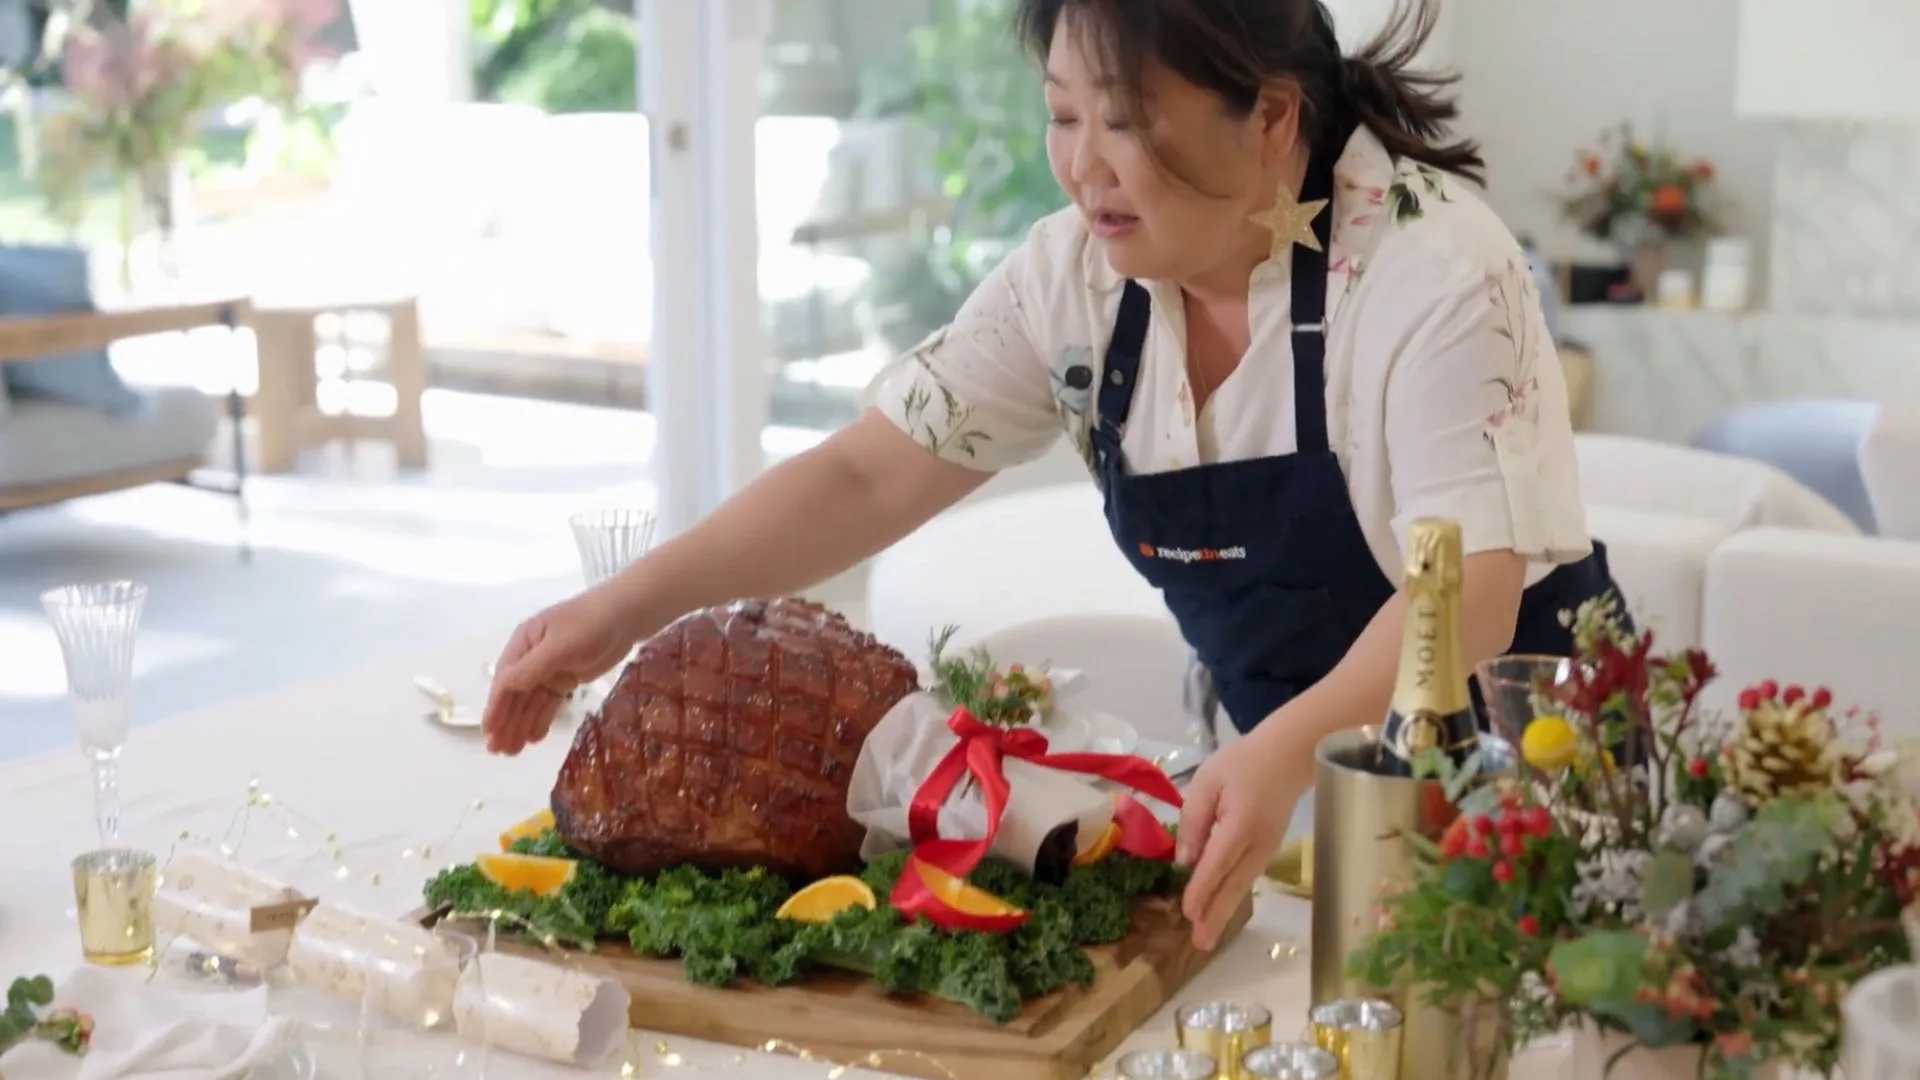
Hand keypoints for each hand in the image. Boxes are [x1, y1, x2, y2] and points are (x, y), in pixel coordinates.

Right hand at [482, 584, 645, 754]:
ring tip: (513, 751)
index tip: (488, 732)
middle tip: (499, 751)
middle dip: (506, 722)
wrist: (626, 616)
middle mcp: (531, 657)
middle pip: (515, 695)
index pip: (505, 680)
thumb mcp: (558, 647)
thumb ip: (531, 669)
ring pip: (531, 701)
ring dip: (521, 724)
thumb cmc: (589, 624)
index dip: (496, 707)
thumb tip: (501, 686)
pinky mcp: (567, 677)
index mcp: (523, 643)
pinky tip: (534, 737)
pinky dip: (541, 718)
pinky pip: (549, 701)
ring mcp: (549, 669)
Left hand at [1175, 723, 1312, 949]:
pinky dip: (1233, 895)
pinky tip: (1220, 909)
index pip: (1217, 863)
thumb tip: (1184, 860)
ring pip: (1242, 885)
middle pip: (1233, 884)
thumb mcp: (1208, 781)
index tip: (1187, 913)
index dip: (1201, 889)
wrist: (1287, 756)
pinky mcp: (1268, 849)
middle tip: (1200, 943)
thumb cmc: (1242, 763)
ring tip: (1207, 937)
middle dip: (1215, 915)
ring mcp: (1267, 849)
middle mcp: (1257, 843)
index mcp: (1240, 824)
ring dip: (1224, 912)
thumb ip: (1194, 820)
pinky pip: (1247, 877)